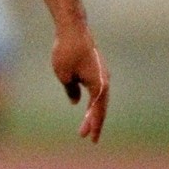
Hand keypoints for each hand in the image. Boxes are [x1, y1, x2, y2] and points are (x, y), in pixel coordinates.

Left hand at [52, 27, 109, 142]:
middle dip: (94, 122)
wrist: (73, 30)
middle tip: (88, 137)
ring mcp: (102, 75)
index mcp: (99, 86)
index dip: (94, 125)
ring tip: (86, 125)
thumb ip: (71, 91)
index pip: (97, 111)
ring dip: (94, 112)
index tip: (90, 138)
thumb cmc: (67, 53)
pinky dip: (93, 100)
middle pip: (101, 107)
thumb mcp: (64, 76)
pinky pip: (97, 90)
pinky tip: (87, 106)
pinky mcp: (97, 69)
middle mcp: (104, 81)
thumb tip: (75, 101)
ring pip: (100, 99)